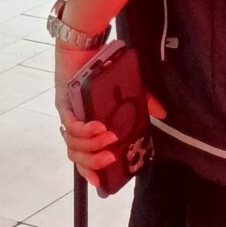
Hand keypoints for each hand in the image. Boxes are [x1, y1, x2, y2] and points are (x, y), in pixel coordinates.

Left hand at [54, 44, 164, 181]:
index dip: (90, 172)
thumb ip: (142, 102)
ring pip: (73, 143)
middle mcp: (75, 122)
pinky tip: (98, 126)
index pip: (83, 156)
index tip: (102, 184)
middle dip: (94, 162)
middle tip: (111, 158)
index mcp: (87, 125)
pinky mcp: (63, 101)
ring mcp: (68, 113)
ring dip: (91, 146)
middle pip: (76, 155)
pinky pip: (70, 124)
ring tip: (108, 138)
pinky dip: (84, 130)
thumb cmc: (103, 67)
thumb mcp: (128, 88)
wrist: (86, 42)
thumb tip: (162, 114)